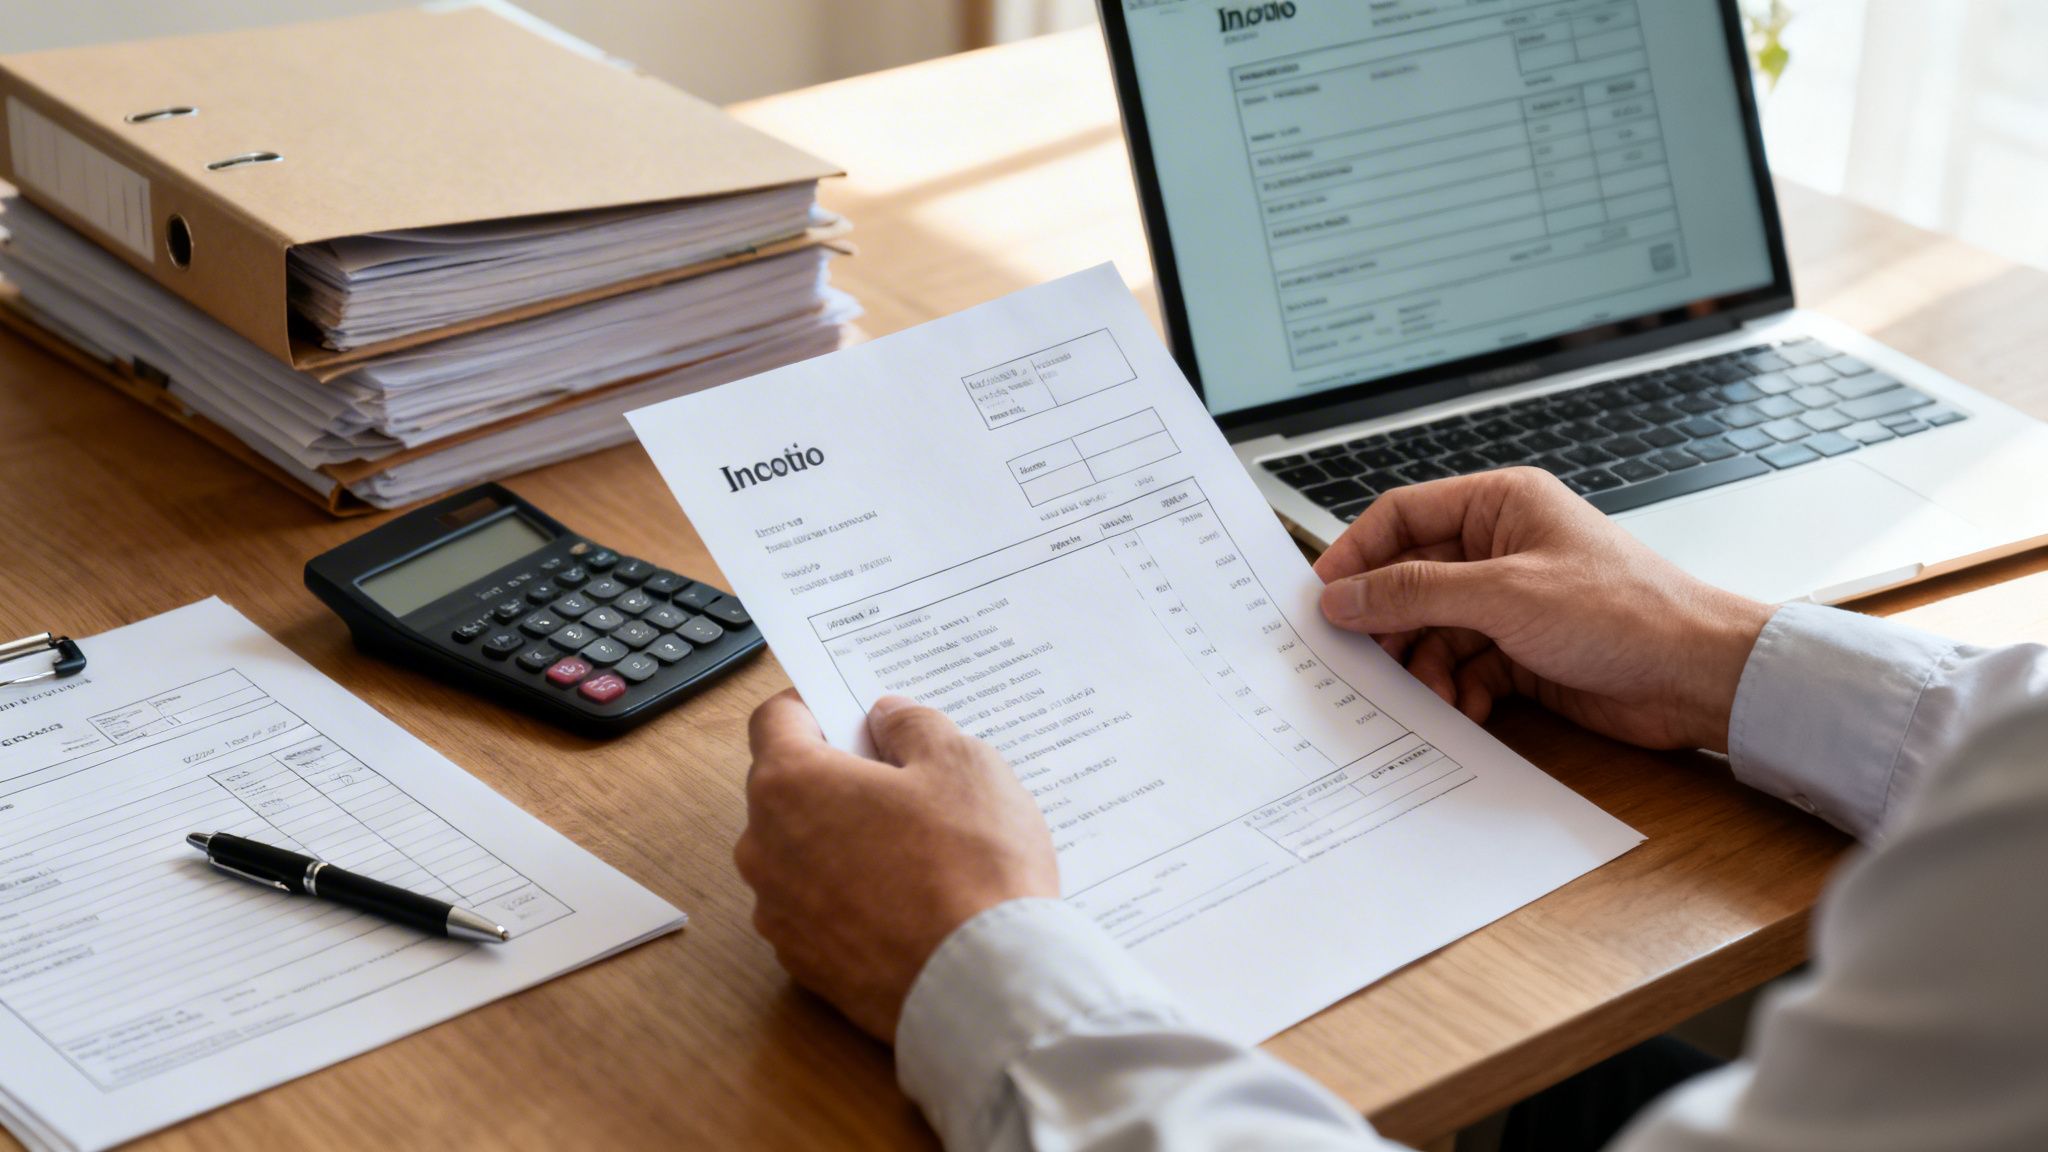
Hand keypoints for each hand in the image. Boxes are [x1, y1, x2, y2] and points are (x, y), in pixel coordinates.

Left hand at [735, 691, 1057, 1042]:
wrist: (982, 987)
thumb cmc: (971, 867)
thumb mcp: (962, 764)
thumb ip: (914, 725)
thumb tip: (889, 718)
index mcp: (789, 785)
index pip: (776, 718)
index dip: (818, 705)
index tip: (856, 711)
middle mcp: (764, 849)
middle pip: (788, 788)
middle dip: (838, 776)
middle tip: (906, 779)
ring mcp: (779, 914)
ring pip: (802, 851)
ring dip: (843, 839)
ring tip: (918, 847)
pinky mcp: (804, 964)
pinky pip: (819, 908)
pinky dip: (851, 895)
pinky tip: (910, 899)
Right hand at [1314, 468, 1772, 751]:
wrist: (1695, 676)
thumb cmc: (1626, 612)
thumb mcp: (1504, 595)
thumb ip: (1414, 593)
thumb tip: (1343, 595)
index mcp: (1500, 505)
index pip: (1403, 516)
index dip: (1357, 553)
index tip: (1322, 597)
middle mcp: (1502, 548)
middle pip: (1411, 580)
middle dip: (1391, 624)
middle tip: (1365, 659)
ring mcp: (1511, 602)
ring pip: (1433, 631)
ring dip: (1425, 666)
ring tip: (1435, 691)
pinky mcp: (1522, 652)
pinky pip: (1462, 667)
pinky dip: (1457, 690)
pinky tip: (1469, 706)